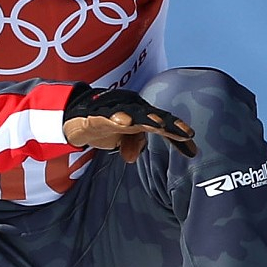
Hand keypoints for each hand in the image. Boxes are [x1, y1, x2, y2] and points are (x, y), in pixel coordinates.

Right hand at [63, 86, 196, 161]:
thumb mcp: (123, 137)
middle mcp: (130, 108)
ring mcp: (113, 110)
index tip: (192, 143)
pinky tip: (124, 123)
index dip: (177, 132)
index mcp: (140, 114)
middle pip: (153, 115)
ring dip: (147, 118)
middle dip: (170, 124)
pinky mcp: (96, 115)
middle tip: (186, 133)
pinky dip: (116, 118)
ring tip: (160, 125)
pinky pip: (106, 116)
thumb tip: (132, 158)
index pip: (163, 122)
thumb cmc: (105, 124)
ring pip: (133, 113)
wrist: (74, 116)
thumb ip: (134, 144)